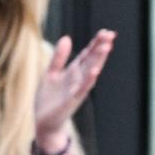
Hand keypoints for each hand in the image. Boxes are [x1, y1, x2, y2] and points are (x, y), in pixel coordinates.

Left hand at [34, 31, 114, 146]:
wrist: (44, 122)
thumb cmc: (50, 99)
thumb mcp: (51, 73)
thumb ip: (59, 57)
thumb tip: (67, 37)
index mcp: (73, 72)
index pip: (87, 55)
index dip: (95, 44)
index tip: (106, 32)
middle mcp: (78, 80)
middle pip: (91, 61)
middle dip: (100, 48)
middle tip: (110, 35)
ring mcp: (76, 90)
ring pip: (89, 72)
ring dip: (97, 60)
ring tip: (106, 47)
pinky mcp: (71, 100)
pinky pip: (81, 89)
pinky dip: (88, 80)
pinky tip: (95, 71)